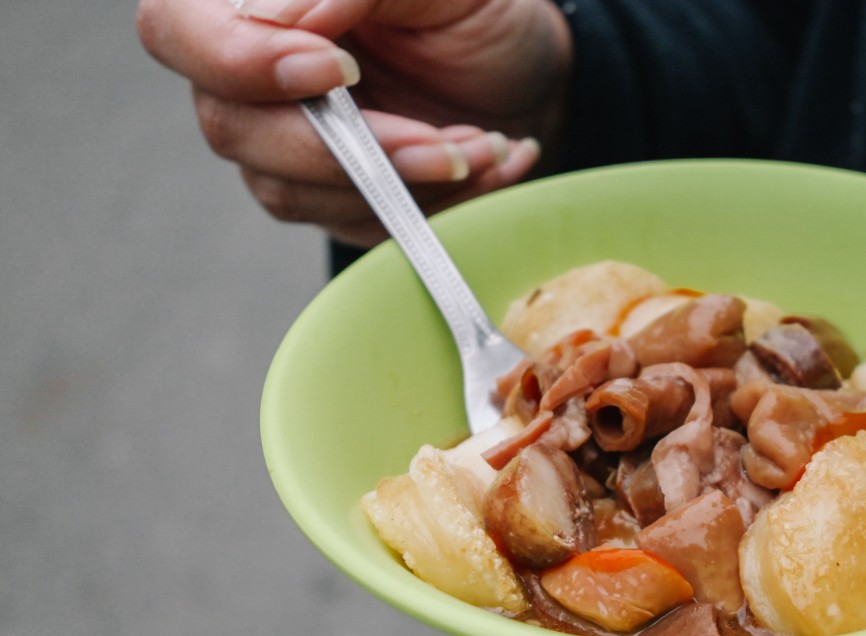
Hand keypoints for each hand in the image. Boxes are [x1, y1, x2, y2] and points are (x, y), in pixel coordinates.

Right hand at [137, 0, 569, 244]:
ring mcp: (282, 143)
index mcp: (248, 3)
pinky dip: (427, 206)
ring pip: (288, 190)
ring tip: (479, 146)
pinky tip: (483, 167)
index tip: (337, 70)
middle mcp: (246, 74)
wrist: (525, 72)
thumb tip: (288, 18)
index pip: (179, 30)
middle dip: (342, 147)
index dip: (242, 61)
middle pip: (230, 126)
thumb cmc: (474, 10)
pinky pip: (353, 223)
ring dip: (396, 182)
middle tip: (439, 142)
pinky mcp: (329, 198)